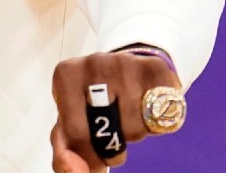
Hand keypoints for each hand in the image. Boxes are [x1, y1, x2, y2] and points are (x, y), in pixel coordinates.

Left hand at [50, 51, 180, 171]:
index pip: (76, 133)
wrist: (125, 69)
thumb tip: (72, 171)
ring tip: (128, 116)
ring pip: (135, 128)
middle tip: (114, 136)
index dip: (89, 153)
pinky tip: (147, 110)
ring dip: (134, 134)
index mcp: (66, 75)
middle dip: (112, 146)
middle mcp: (94, 63)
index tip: (94, 150)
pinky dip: (156, 125)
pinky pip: (160, 119)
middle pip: (108, 132)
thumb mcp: (70, 124)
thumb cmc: (92, 102)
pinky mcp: (157, 69)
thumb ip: (64, 153)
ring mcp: (126, 63)